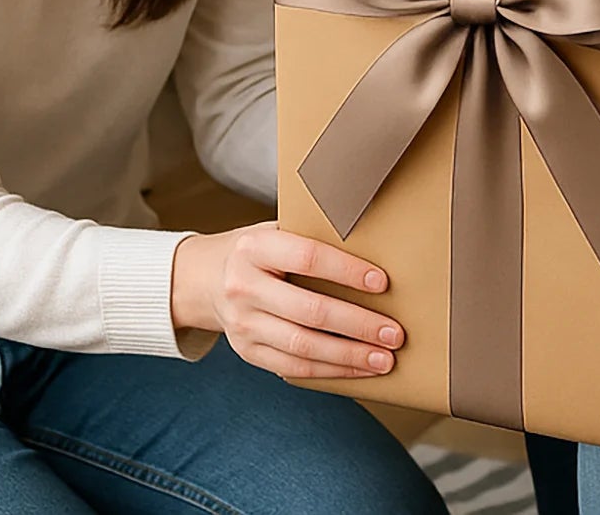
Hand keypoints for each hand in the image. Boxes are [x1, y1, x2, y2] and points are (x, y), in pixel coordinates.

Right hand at [171, 221, 404, 379]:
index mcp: (256, 247)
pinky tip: (359, 369)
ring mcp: (243, 324)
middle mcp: (244, 287)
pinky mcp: (247, 352)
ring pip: (302, 346)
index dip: (346, 271)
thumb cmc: (260, 250)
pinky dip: (330, 370)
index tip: (382, 282)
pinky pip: (293, 367)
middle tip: (394, 332)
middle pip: (309, 311)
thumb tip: (377, 242)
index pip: (307, 259)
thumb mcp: (278, 229)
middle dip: (357, 324)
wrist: (206, 278)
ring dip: (349, 356)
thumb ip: (314, 236)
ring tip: (384, 358)